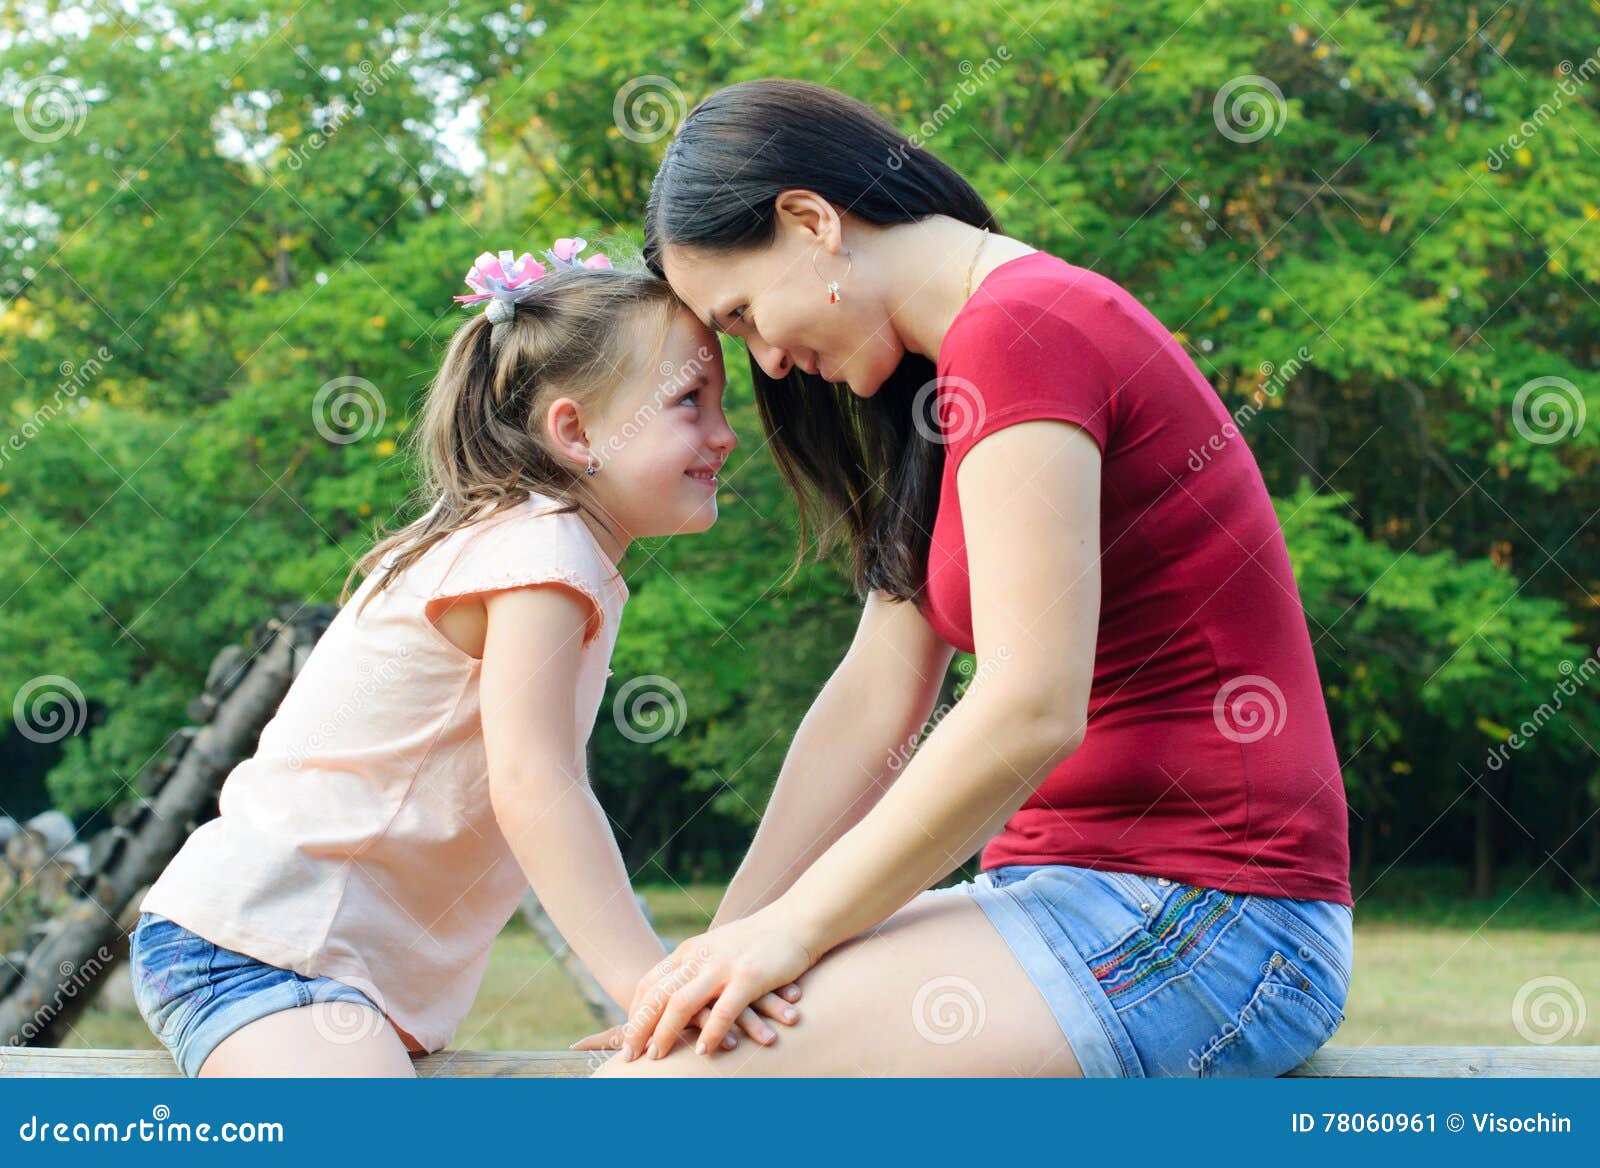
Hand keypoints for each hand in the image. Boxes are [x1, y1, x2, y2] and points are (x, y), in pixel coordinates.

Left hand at [619, 906, 816, 1060]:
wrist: (798, 920)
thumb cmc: (760, 940)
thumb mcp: (720, 948)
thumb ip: (699, 967)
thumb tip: (680, 994)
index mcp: (691, 951)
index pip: (651, 983)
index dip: (636, 1012)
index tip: (627, 1038)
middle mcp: (701, 957)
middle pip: (659, 995)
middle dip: (641, 1027)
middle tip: (629, 1056)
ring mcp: (724, 966)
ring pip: (682, 1003)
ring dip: (666, 1032)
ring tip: (656, 1057)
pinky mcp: (749, 977)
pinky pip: (723, 1010)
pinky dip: (710, 1032)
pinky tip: (702, 1051)